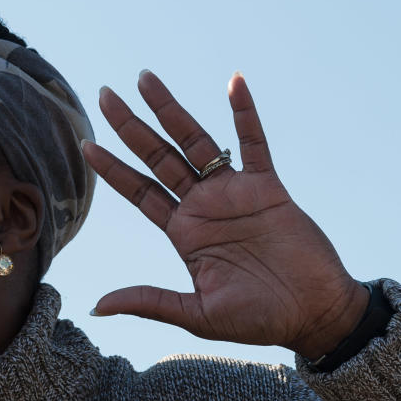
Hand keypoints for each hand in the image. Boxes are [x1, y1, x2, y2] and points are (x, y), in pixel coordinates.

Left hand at [81, 71, 367, 358]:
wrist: (314, 315)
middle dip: (130, 126)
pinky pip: (255, 143)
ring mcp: (234, 194)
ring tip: (145, 79)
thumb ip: (150, 302)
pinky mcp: (269, 188)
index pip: (139, 192)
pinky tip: (233, 82)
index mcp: (184, 233)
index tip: (86, 144)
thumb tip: (98, 306)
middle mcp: (203, 207)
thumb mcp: (196, 314)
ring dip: (171, 110)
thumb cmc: (258, 320)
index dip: (113, 168)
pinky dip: (244, 113)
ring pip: (196, 142)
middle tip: (104, 93)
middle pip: (158, 157)